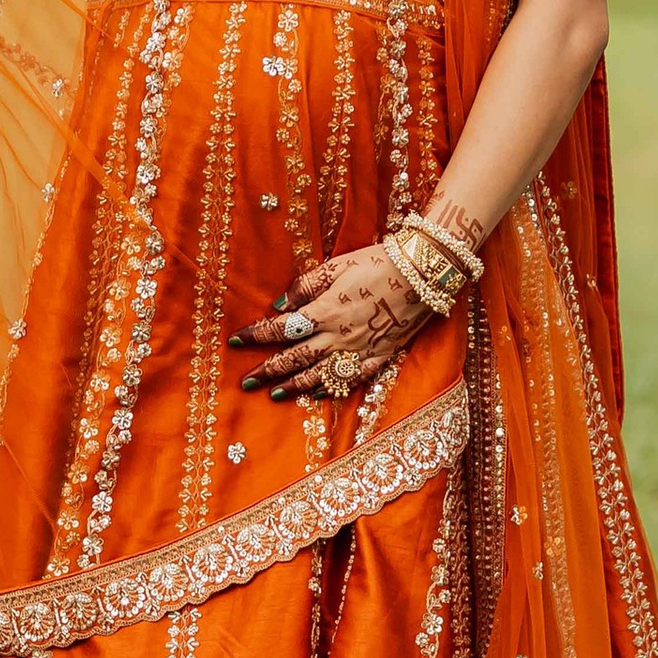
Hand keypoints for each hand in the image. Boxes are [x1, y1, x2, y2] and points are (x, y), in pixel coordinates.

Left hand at [233, 243, 428, 399]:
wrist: (422, 274)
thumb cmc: (376, 263)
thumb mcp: (335, 266)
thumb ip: (304, 287)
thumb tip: (278, 307)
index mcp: (323, 311)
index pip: (280, 329)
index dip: (256, 336)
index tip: (235, 341)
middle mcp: (337, 336)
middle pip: (294, 358)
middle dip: (267, 370)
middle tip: (245, 382)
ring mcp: (358, 350)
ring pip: (318, 375)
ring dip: (293, 386)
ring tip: (273, 394)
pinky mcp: (379, 356)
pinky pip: (350, 379)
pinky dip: (330, 389)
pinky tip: (316, 394)